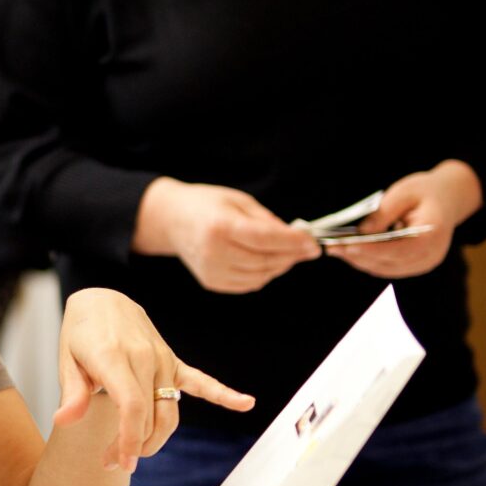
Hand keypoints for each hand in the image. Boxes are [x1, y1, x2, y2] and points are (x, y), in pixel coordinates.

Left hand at [51, 289, 253, 471]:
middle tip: (111, 463)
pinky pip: (200, 381)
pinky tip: (246, 403)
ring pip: (169, 410)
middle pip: (151, 416)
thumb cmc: (81, 334)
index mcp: (114, 357)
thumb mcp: (66, 359)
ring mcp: (162, 359)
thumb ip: (71, 392)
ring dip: (156, 438)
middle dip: (133, 446)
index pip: (131, 408)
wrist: (103, 300)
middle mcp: (144, 358)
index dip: (128, 440)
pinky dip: (224, 393)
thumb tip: (64, 422)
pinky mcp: (172, 361)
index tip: (119, 464)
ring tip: (134, 454)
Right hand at [136, 179, 320, 293]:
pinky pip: (248, 284)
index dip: (294, 243)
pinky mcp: (212, 282)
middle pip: (265, 261)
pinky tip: (267, 261)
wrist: (172, 220)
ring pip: (260, 277)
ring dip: (280, 266)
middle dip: (292, 256)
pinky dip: (264, 274)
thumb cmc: (206, 204)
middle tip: (306, 248)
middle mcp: (214, 252)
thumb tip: (296, 238)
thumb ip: (267, 221)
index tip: (313, 243)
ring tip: (288, 253)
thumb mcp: (239, 201)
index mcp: (220, 227)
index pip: (266, 240)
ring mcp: (212, 271)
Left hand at [327, 160, 481, 280]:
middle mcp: (431, 254)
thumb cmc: (425, 191)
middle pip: (389, 262)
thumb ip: (384, 213)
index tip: (348, 246)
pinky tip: (349, 251)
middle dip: (358, 255)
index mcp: (433, 233)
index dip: (374, 249)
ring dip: (359, 260)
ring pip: (385, 268)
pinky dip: (368, 260)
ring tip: (335, 249)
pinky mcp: (415, 266)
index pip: (401, 248)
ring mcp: (424, 263)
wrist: (448, 199)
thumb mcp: (403, 192)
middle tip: (331, 246)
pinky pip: (387, 268)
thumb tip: (362, 232)